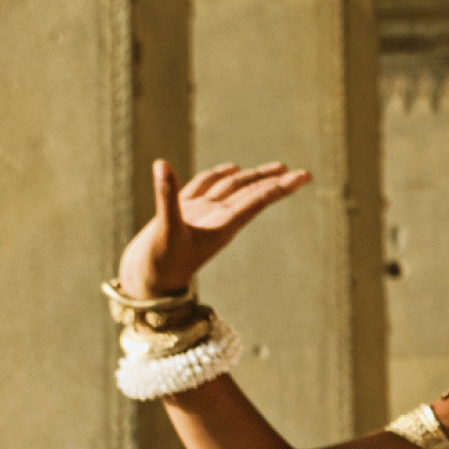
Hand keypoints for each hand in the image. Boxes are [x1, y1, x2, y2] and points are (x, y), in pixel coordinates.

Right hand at [116, 159, 311, 296]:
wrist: (143, 284)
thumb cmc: (159, 265)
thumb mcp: (165, 231)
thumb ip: (166, 198)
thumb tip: (162, 164)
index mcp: (222, 225)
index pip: (257, 199)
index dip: (280, 186)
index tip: (305, 177)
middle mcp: (215, 218)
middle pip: (249, 193)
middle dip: (274, 182)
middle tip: (302, 175)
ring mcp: (199, 214)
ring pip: (230, 189)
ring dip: (251, 178)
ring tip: (277, 169)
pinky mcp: (181, 213)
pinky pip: (203, 189)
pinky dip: (216, 177)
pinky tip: (229, 169)